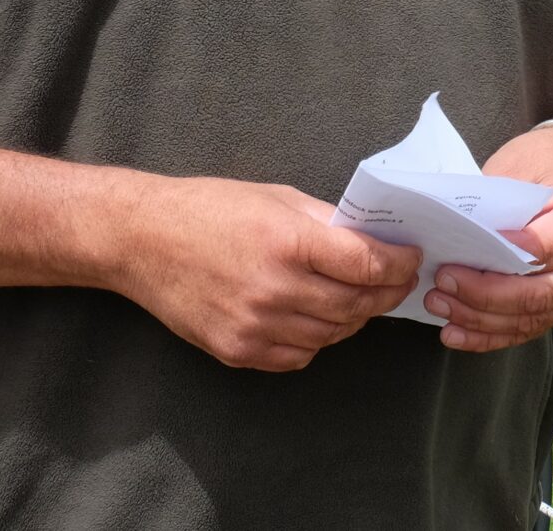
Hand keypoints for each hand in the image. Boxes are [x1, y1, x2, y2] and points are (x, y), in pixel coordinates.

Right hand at [108, 176, 421, 371]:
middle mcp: (275, 289)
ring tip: (358, 297)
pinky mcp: (239, 351)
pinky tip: (314, 316)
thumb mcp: (274, 198)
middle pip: (357, 304)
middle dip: (385, 292)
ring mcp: (256, 326)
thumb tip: (373, 239)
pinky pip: (299, 355)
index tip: (411, 258)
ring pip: (333, 334)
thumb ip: (326, 222)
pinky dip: (317, 338)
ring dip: (353, 316)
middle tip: (397, 281)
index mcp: (288, 242)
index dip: (399, 264)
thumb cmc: (208, 209)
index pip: (368, 265)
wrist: (141, 240)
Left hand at [426, 125, 552, 351]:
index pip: (544, 250)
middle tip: (442, 284)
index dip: (501, 259)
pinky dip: (492, 335)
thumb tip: (455, 238)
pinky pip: (530, 327)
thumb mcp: (520, 164)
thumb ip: (496, 204)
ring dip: (483, 321)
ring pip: (533, 319)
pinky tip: (459, 334)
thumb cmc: (548, 159)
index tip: (457, 257)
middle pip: (540, 295)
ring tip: (441, 308)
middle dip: (485, 296)